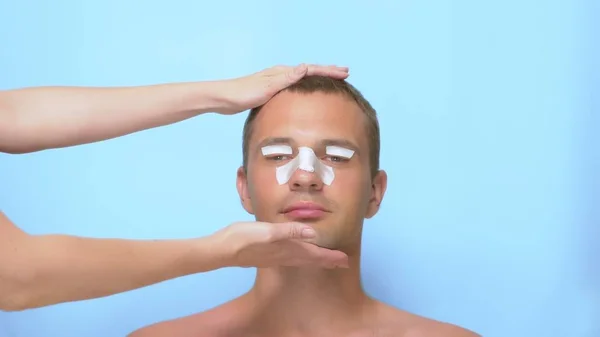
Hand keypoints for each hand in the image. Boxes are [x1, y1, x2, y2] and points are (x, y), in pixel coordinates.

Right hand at [211, 221, 348, 268]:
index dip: (330, 256)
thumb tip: (312, 232)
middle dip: (327, 261)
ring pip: (301, 261)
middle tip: (343, 263)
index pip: (314, 254)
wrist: (222, 250)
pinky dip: (301, 258)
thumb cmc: (244, 238)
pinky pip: (291, 259)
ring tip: (326, 261)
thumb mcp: (268, 230)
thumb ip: (290, 231)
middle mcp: (283, 255)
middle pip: (310, 260)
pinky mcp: (266, 256)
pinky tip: (297, 257)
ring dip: (315, 260)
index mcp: (286, 249)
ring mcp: (275, 257)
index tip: (345, 260)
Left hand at [214, 63, 349, 114]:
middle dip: (327, 72)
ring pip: (303, 78)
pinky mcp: (271, 90)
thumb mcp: (267, 87)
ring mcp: (276, 81)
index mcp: (282, 72)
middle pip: (309, 71)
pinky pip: (295, 86)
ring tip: (332, 80)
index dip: (328, 71)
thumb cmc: (243, 94)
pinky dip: (306, 86)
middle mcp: (280, 74)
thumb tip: (305, 67)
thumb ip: (286, 78)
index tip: (345, 73)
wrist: (224, 98)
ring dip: (318, 78)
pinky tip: (307, 93)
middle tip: (345, 73)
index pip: (311, 69)